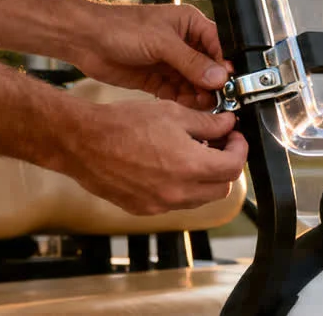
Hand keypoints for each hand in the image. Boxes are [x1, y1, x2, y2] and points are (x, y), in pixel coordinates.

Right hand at [60, 100, 247, 215]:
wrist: (83, 142)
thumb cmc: (123, 124)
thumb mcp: (172, 113)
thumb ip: (206, 122)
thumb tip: (227, 124)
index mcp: (191, 166)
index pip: (233, 167)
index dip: (240, 149)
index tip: (234, 137)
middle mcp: (178, 192)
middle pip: (222, 188)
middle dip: (225, 166)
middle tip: (218, 145)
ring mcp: (160, 204)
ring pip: (200, 198)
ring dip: (205, 179)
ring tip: (193, 153)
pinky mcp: (144, 209)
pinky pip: (175, 203)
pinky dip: (182, 187)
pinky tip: (170, 165)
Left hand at [72, 3, 229, 109]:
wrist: (86, 40)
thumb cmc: (121, 27)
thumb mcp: (161, 42)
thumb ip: (191, 61)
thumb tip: (218, 76)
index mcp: (190, 24)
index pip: (218, 45)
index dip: (225, 64)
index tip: (229, 82)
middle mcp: (184, 43)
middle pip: (209, 68)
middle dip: (213, 84)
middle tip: (217, 99)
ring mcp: (171, 62)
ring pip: (195, 84)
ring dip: (199, 95)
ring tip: (202, 106)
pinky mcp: (158, 79)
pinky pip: (178, 93)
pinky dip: (183, 102)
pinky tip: (186, 108)